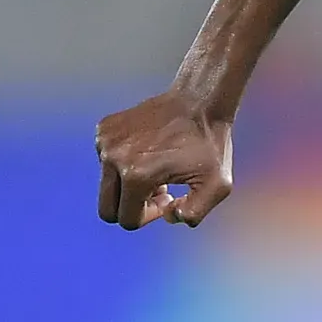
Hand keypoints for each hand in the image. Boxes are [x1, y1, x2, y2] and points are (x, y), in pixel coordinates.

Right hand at [95, 93, 233, 228]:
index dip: (148, 217)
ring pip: (107, 185)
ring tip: (158, 168)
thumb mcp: (217, 186)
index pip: (127, 220)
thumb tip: (166, 216)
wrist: (198, 100)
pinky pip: (106, 162)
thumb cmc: (210, 144)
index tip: (168, 199)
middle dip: (133, 207)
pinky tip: (150, 153)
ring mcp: (105, 141)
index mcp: (136, 175)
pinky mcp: (104, 129)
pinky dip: (124, 164)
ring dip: (130, 185)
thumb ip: (193, 214)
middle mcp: (113, 158)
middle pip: (108, 209)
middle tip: (159, 192)